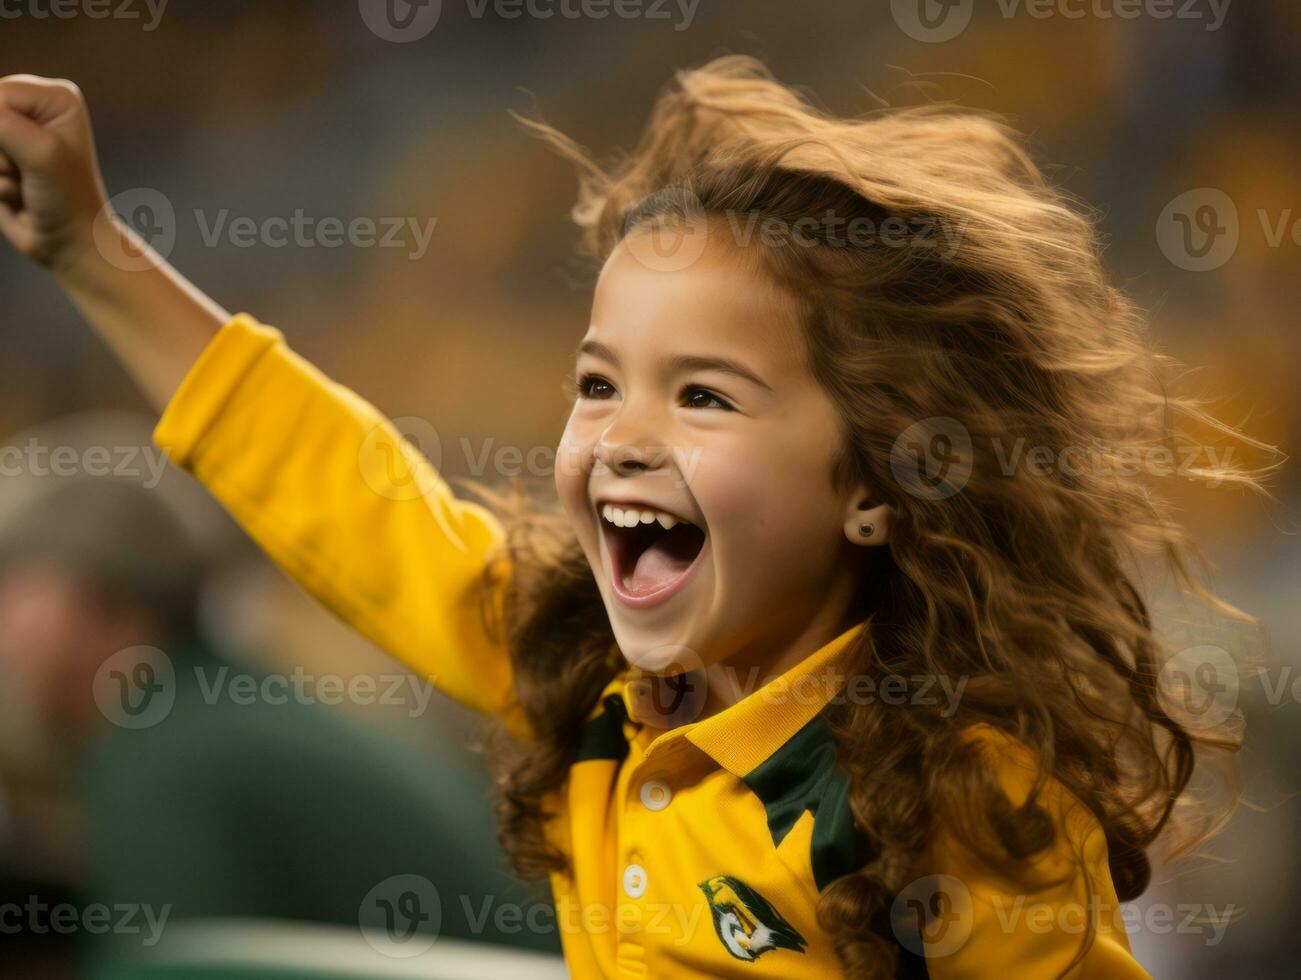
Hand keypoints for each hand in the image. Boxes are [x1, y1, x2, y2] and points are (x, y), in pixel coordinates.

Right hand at [0, 75, 109, 272]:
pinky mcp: (1, 159)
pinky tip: (20, 195)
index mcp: (56, 98)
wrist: (70, 243)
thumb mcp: (38, 152)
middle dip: (1, 154)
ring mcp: (15, 136)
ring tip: (27, 184)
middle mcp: (35, 110)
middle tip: (30, 173)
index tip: (34, 155)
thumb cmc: (66, 197)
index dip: (3, 129)